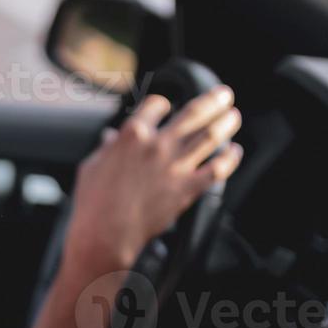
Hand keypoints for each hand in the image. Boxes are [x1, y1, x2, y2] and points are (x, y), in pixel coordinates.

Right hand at [65, 86, 244, 271]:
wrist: (106, 232)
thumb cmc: (94, 202)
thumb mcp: (92, 166)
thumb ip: (106, 148)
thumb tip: (110, 138)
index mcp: (133, 134)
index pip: (156, 105)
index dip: (164, 103)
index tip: (168, 106)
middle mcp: (158, 145)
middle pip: (193, 113)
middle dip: (213, 100)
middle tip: (224, 95)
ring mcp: (175, 166)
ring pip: (209, 136)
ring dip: (225, 123)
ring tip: (233, 116)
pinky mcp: (186, 189)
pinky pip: (216, 170)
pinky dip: (229, 159)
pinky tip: (234, 152)